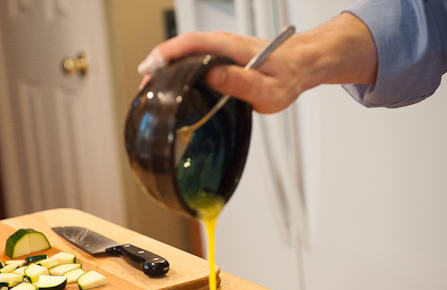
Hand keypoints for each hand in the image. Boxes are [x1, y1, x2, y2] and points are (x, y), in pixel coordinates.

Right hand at [137, 14, 376, 113]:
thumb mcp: (269, 90)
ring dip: (164, 66)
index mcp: (231, 48)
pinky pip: (192, 56)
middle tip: (143, 88)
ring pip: (185, 51)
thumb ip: (241, 83)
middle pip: (181, 47)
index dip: (166, 54)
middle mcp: (222, 43)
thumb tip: (212, 76)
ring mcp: (220, 47)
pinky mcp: (219, 54)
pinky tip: (170, 83)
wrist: (302, 63)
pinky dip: (176, 67)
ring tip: (150, 89)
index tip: (149, 68)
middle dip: (157, 64)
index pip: (191, 43)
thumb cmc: (287, 78)